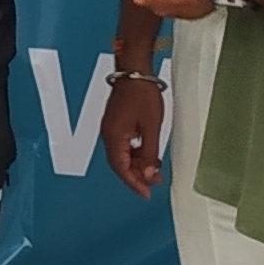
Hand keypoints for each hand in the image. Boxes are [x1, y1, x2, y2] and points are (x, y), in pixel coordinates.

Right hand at [102, 66, 168, 194]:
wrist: (134, 70)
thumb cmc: (142, 93)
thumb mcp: (151, 127)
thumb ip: (150, 153)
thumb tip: (150, 174)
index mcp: (114, 137)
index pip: (121, 169)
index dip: (134, 184)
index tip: (146, 194)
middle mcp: (108, 135)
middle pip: (120, 164)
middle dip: (137, 176)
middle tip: (153, 185)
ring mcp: (111, 128)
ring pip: (122, 155)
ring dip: (137, 165)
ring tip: (155, 171)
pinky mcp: (115, 123)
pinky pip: (124, 145)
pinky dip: (136, 154)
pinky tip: (148, 155)